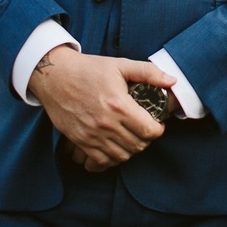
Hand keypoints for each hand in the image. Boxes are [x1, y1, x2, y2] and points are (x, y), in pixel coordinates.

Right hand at [28, 46, 175, 171]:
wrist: (55, 76)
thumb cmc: (89, 69)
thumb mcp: (121, 65)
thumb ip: (149, 72)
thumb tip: (172, 80)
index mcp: (119, 105)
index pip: (149, 131)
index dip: (158, 129)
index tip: (157, 122)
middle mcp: (106, 124)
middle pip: (137, 146)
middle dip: (146, 139)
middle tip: (144, 129)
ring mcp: (91, 135)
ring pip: (121, 156)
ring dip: (130, 149)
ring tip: (131, 137)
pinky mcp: (79, 141)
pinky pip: (100, 162)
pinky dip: (110, 159)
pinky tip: (114, 148)